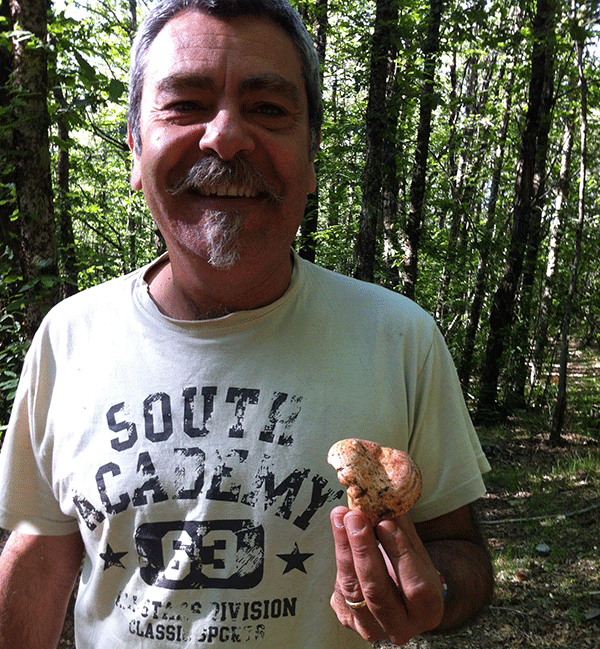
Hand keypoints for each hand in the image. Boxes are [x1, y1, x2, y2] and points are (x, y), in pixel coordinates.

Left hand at [330, 506, 443, 645]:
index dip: (400, 555)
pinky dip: (339, 555)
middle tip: (356, 517)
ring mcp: (371, 628)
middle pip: (377, 591)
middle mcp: (400, 627)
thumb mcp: (417, 552)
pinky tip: (339, 528)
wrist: (399, 598)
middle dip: (364, 550)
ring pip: (352, 590)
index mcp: (427, 611)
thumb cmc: (412, 570)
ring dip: (344, 548)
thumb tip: (387, 499)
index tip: (386, 523)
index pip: (415, 587)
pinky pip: (340, 587)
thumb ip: (403, 530)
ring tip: (341, 517)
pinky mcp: (348, 619)